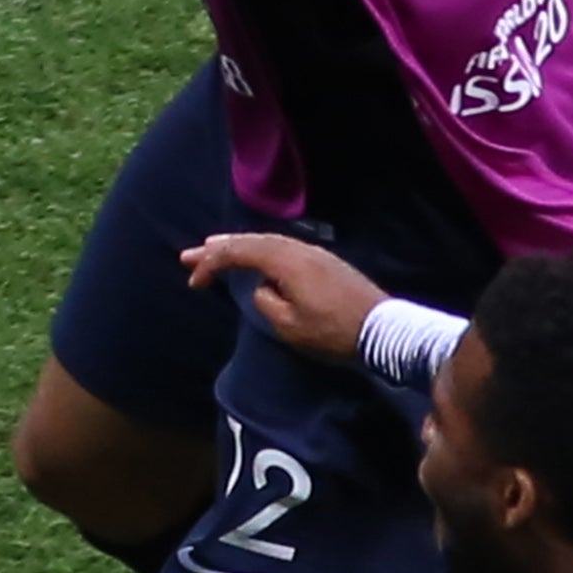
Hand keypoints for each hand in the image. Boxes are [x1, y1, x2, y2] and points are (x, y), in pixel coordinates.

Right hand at [179, 232, 383, 361]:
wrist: (383, 329)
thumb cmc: (334, 332)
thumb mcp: (290, 327)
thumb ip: (265, 302)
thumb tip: (262, 288)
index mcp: (285, 262)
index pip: (238, 254)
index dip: (211, 264)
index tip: (193, 281)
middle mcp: (297, 249)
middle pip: (249, 241)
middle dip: (217, 247)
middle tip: (188, 254)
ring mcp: (313, 252)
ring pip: (267, 241)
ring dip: (238, 244)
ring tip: (215, 246)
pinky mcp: (324, 261)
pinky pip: (282, 246)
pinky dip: (260, 248)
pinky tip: (255, 255)